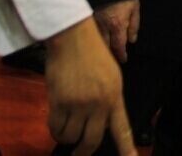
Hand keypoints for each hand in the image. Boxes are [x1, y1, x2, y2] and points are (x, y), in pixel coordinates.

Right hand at [44, 17, 135, 155]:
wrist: (73, 38)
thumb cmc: (94, 54)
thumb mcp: (112, 77)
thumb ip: (108, 100)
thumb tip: (101, 123)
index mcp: (114, 97)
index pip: (122, 129)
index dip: (127, 148)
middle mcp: (98, 104)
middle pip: (91, 141)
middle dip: (83, 152)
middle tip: (78, 154)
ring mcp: (78, 103)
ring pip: (70, 136)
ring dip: (66, 138)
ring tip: (66, 130)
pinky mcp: (59, 101)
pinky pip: (55, 127)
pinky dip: (54, 129)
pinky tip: (56, 123)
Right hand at [94, 0, 139, 62]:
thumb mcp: (134, 6)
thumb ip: (134, 24)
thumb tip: (132, 39)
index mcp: (117, 24)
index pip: (119, 45)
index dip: (121, 55)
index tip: (123, 60)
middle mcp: (103, 25)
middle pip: (105, 46)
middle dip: (109, 54)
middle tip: (113, 59)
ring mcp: (93, 21)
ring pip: (95, 40)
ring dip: (100, 47)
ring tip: (103, 52)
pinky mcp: (86, 16)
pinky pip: (88, 31)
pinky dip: (91, 37)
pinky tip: (93, 39)